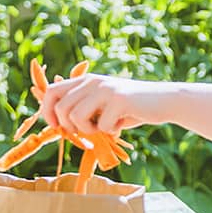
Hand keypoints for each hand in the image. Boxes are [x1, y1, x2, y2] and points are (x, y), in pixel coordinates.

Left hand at [40, 73, 173, 133]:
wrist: (163, 101)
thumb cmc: (131, 109)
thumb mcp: (103, 105)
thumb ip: (83, 109)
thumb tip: (58, 126)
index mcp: (86, 80)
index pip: (51, 92)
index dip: (47, 112)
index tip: (58, 128)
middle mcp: (93, 81)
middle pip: (61, 108)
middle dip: (70, 127)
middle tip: (88, 131)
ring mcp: (106, 89)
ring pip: (76, 117)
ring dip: (89, 130)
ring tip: (104, 128)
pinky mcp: (119, 100)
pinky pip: (101, 125)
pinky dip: (111, 131)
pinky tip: (122, 124)